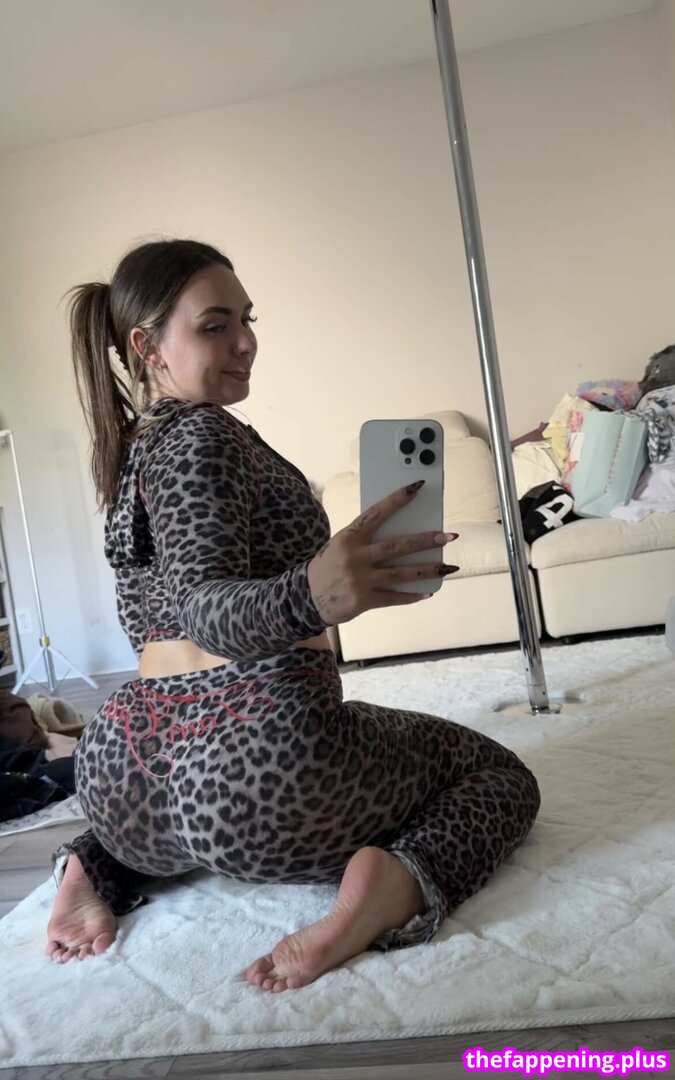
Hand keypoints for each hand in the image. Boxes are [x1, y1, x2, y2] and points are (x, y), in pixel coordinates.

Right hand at [307, 481, 457, 624]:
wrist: (306, 597)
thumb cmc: (329, 565)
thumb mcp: (341, 544)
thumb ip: (365, 538)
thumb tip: (403, 533)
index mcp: (348, 537)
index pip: (376, 513)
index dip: (397, 500)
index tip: (417, 488)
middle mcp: (355, 557)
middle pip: (396, 546)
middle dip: (425, 541)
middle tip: (447, 536)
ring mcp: (360, 580)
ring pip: (401, 574)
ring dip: (427, 569)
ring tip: (448, 566)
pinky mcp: (364, 600)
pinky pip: (394, 597)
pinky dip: (412, 595)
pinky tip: (428, 592)